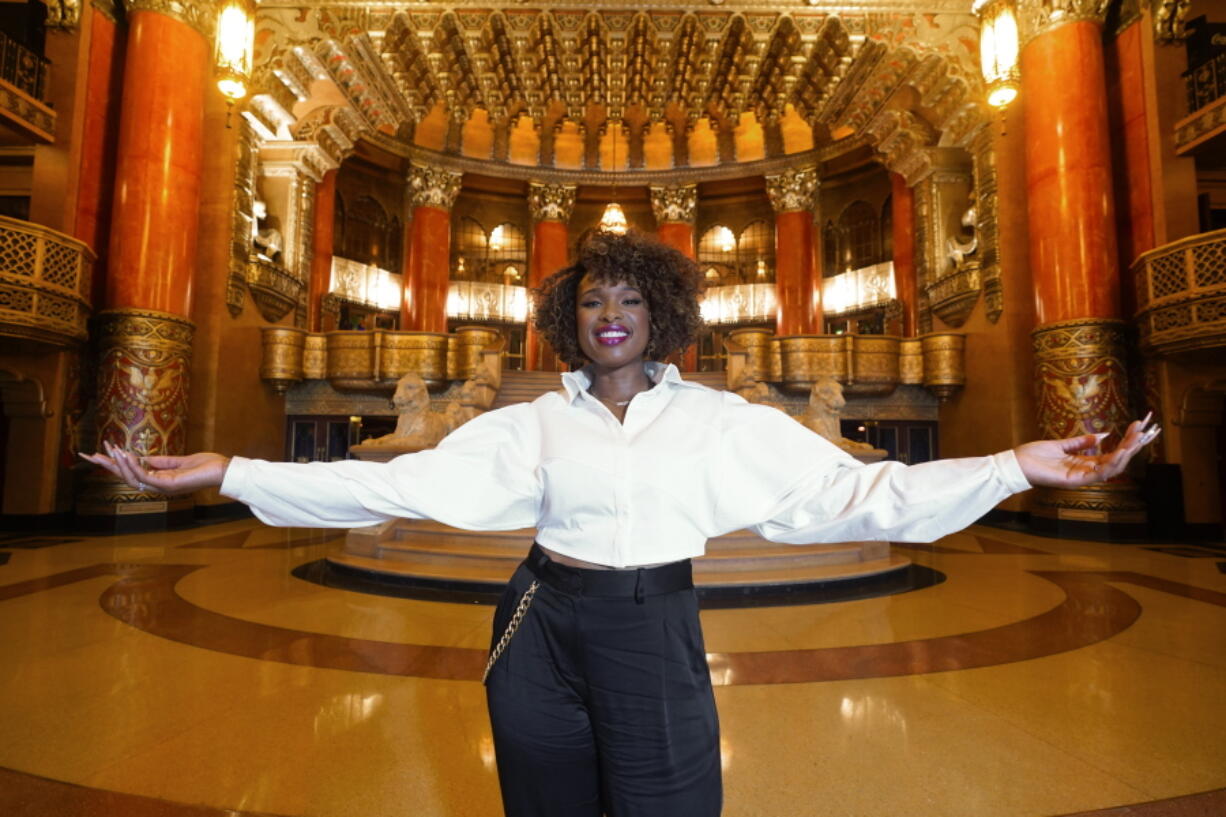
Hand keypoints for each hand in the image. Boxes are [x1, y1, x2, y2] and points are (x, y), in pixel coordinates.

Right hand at [79, 442, 229, 494]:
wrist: (222, 470)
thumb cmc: (205, 465)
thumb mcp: (178, 461)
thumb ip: (159, 462)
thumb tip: (141, 458)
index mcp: (158, 480)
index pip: (130, 473)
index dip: (114, 464)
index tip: (98, 452)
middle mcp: (157, 486)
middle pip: (125, 477)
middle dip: (107, 466)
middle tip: (90, 454)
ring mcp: (162, 487)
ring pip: (132, 478)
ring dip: (119, 464)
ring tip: (110, 450)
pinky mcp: (168, 485)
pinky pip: (145, 477)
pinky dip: (134, 466)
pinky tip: (126, 456)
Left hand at [1013, 413, 1160, 488]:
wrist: (1016, 463)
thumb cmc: (1034, 455)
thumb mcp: (1061, 445)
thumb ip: (1081, 442)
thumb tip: (1102, 436)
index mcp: (1085, 462)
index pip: (1113, 453)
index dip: (1128, 440)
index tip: (1139, 424)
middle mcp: (1087, 471)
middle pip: (1118, 460)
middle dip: (1134, 445)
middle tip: (1148, 429)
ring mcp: (1082, 477)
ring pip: (1113, 468)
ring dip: (1127, 453)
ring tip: (1138, 438)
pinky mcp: (1074, 481)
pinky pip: (1098, 475)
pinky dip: (1111, 463)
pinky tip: (1121, 451)